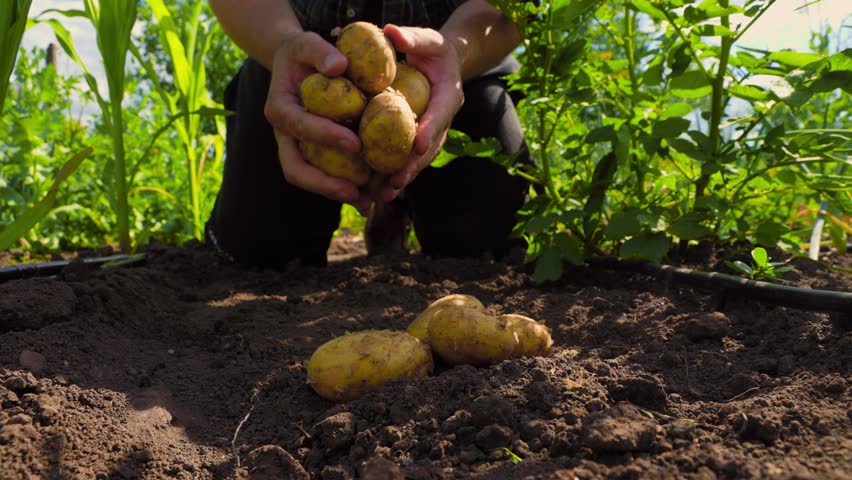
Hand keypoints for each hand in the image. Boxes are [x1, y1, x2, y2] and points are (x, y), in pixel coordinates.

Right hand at [264, 31, 372, 213]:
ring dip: (335, 194)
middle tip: (355, 191)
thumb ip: (320, 51)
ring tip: (366, 203)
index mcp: (279, 108)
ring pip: (308, 180)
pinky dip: (344, 188)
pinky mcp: (309, 156)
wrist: (294, 66)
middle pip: (294, 168)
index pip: (299, 126)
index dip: (325, 136)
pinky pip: (324, 177)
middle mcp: (283, 135)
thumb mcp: (308, 43)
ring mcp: (294, 149)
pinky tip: (369, 197)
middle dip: (324, 183)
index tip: (356, 143)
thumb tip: (339, 65)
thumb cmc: (304, 53)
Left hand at [377, 24, 464, 202]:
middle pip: (430, 147)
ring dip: (403, 178)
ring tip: (385, 195)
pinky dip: (394, 175)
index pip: (440, 114)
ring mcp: (432, 133)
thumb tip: (390, 33)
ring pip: (419, 160)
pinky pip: (407, 160)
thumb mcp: (427, 39)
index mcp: (449, 95)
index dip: (430, 130)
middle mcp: (443, 119)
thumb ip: (411, 38)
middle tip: (397, 181)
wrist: (442, 65)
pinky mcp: (419, 140)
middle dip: (413, 165)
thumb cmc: (432, 50)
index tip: (418, 145)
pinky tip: (376, 192)